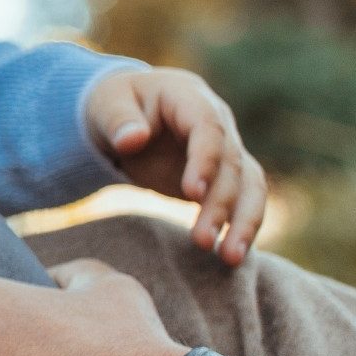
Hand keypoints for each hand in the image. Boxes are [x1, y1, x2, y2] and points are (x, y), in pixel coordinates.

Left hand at [83, 66, 267, 263]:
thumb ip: (117, 120)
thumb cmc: (114, 105)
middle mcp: (218, 123)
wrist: (128, 114)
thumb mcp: (106, 104)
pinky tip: (232, 256)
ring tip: (232, 258)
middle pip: (231, 164)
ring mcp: (225, 150)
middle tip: (203, 241)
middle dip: (220, 204)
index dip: (205, 159)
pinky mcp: (223, 178)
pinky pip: (243, 201)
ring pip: (250, 185)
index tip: (192, 193)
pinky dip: (241, 227)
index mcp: (190, 97)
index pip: (209, 128)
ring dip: (244, 221)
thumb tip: (132, 139)